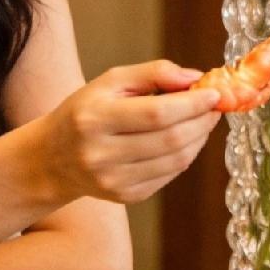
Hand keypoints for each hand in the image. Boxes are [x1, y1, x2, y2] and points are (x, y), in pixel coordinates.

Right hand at [41, 60, 219, 204]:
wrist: (53, 158)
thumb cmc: (86, 111)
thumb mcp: (110, 81)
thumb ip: (153, 73)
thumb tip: (195, 78)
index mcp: (94, 119)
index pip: (156, 114)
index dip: (192, 104)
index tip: (215, 93)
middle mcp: (101, 154)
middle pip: (170, 139)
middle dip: (202, 121)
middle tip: (215, 106)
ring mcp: (113, 181)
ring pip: (176, 160)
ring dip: (199, 138)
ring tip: (203, 120)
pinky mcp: (125, 197)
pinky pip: (169, 175)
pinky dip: (185, 155)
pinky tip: (184, 139)